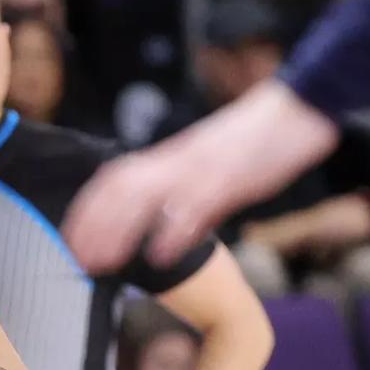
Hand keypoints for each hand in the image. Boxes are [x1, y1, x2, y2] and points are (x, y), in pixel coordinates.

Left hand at [63, 81, 338, 274]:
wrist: (299, 106)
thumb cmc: (260, 140)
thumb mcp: (217, 171)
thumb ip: (191, 201)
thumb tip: (169, 234)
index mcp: (173, 157)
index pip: (116, 178)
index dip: (89, 208)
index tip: (70, 237)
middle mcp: (178, 160)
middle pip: (121, 189)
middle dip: (93, 225)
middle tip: (75, 257)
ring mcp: (202, 167)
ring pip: (147, 196)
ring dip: (119, 231)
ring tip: (102, 263)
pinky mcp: (231, 176)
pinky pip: (195, 205)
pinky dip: (174, 232)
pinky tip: (160, 257)